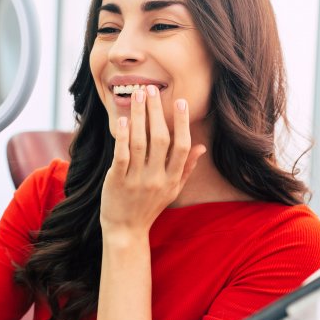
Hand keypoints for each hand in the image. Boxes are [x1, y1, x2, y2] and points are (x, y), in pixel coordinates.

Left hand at [100, 85, 206, 237]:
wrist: (126, 231)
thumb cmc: (150, 207)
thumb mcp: (173, 190)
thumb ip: (186, 168)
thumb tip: (201, 147)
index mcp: (172, 179)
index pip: (181, 146)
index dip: (182, 123)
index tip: (180, 101)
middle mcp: (157, 179)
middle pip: (160, 139)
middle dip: (156, 111)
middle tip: (152, 88)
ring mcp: (137, 180)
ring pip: (140, 142)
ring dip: (139, 116)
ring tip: (137, 95)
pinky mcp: (117, 181)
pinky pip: (121, 155)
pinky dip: (122, 136)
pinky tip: (123, 119)